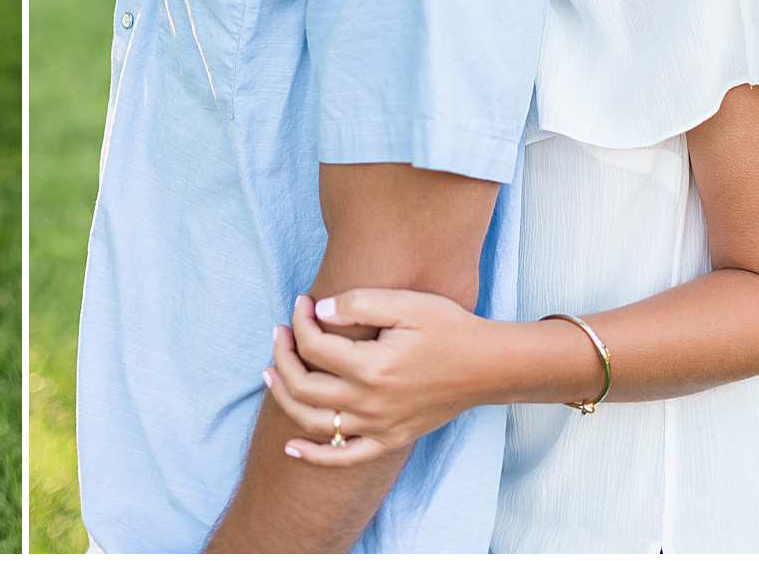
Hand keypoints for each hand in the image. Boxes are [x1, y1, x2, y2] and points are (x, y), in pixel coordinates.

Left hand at [265, 289, 491, 467]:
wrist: (487, 366)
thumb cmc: (448, 328)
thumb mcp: (405, 304)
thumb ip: (357, 304)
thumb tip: (318, 310)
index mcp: (372, 367)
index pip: (314, 346)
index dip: (299, 320)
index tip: (302, 301)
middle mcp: (371, 403)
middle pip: (304, 385)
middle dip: (282, 355)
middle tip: (280, 331)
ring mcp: (379, 426)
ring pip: (313, 422)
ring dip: (285, 397)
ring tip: (270, 373)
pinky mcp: (390, 439)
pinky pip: (345, 457)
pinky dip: (315, 456)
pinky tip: (291, 448)